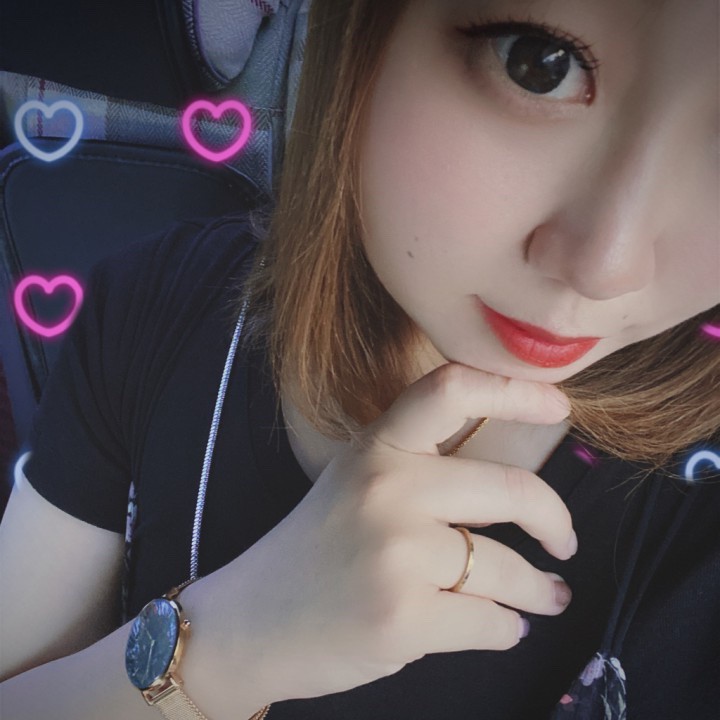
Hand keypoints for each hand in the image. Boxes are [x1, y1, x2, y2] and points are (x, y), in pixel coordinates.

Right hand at [226, 363, 574, 702]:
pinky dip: (506, 628)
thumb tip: (516, 490)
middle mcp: (387, 488)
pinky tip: (498, 625)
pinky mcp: (401, 618)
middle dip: (556, 521)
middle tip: (565, 540)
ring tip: (546, 597)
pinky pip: (492, 622)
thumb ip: (422, 471)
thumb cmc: (314, 550)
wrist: (250, 622)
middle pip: (512, 488)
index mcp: (377, 447)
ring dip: (540, 590)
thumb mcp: (357, 484)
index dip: (515, 390)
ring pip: (509, 569)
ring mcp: (394, 553)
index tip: (558, 407)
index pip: (451, 389)